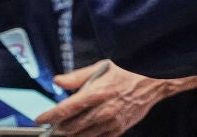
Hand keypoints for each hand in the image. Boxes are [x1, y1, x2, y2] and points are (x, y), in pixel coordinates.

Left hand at [35, 61, 196, 135]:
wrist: (156, 80)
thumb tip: (58, 81)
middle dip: (57, 128)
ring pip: (83, 135)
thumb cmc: (131, 70)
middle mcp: (103, 110)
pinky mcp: (120, 128)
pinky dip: (87, 136)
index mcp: (97, 92)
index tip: (40, 119)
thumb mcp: (104, 66)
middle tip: (49, 127)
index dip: (49, 116)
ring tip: (63, 131)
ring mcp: (112, 122)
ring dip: (71, 134)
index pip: (66, 109)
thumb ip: (78, 76)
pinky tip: (82, 133)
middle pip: (71, 127)